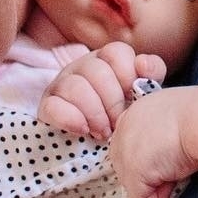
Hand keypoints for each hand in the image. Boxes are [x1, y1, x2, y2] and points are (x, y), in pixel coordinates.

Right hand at [38, 42, 168, 140]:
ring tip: (103, 132)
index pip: (116, 51)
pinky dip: (71, 119)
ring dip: (94, 113)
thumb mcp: (139, 96)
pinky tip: (83, 130)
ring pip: (75, 86)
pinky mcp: (47, 106)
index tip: (132, 97)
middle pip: (96, 70)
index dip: (128, 74)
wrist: (91, 145)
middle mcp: (83, 67)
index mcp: (107, 60)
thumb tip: (143, 64)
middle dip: (112, 101)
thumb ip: (150, 75)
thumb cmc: (120, 116)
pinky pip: (53, 106)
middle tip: (119, 123)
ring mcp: (62, 84)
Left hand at [108, 85, 197, 197]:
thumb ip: (162, 128)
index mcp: (136, 112)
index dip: (148, 154)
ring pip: (136, 183)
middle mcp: (124, 129)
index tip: (167, 153)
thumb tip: (166, 149)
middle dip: (151, 170)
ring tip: (179, 166)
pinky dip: (163, 196)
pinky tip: (177, 177)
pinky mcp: (133, 172)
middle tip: (176, 161)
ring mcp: (124, 152)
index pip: (130, 142)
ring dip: (159, 182)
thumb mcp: (176, 114)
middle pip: (127, 165)